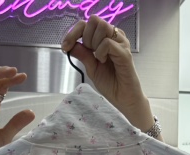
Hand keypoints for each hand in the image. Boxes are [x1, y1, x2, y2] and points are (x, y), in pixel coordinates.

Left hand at [61, 16, 154, 132]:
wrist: (123, 98)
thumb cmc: (111, 83)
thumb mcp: (91, 68)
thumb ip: (83, 54)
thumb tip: (71, 44)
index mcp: (105, 38)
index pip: (87, 23)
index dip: (73, 32)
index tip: (65, 46)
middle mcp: (114, 36)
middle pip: (94, 20)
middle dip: (85, 36)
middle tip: (89, 53)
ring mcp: (121, 43)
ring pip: (102, 27)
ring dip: (94, 42)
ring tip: (98, 58)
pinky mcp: (125, 52)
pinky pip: (107, 43)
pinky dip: (100, 52)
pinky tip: (103, 61)